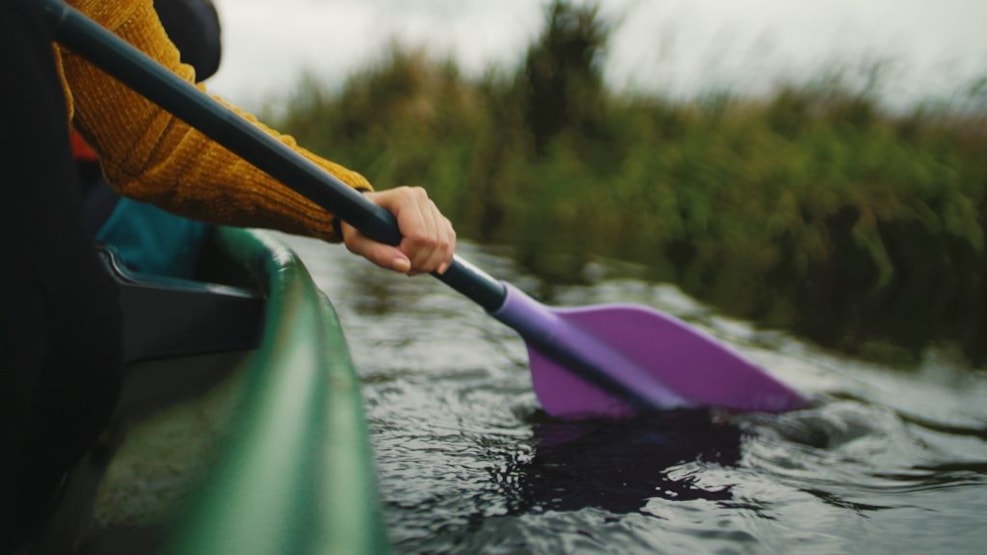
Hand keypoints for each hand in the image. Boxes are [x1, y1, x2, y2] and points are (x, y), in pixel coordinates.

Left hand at [341, 186, 455, 274]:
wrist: (364, 214)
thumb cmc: (357, 226)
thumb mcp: (356, 241)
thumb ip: (377, 254)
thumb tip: (405, 266)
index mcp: (403, 197)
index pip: (418, 235)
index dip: (409, 254)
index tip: (393, 257)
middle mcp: (421, 197)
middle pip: (433, 241)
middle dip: (419, 262)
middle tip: (402, 267)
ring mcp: (432, 207)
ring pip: (444, 243)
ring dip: (429, 263)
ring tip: (410, 267)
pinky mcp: (439, 218)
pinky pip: (450, 242)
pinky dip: (443, 259)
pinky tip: (432, 268)